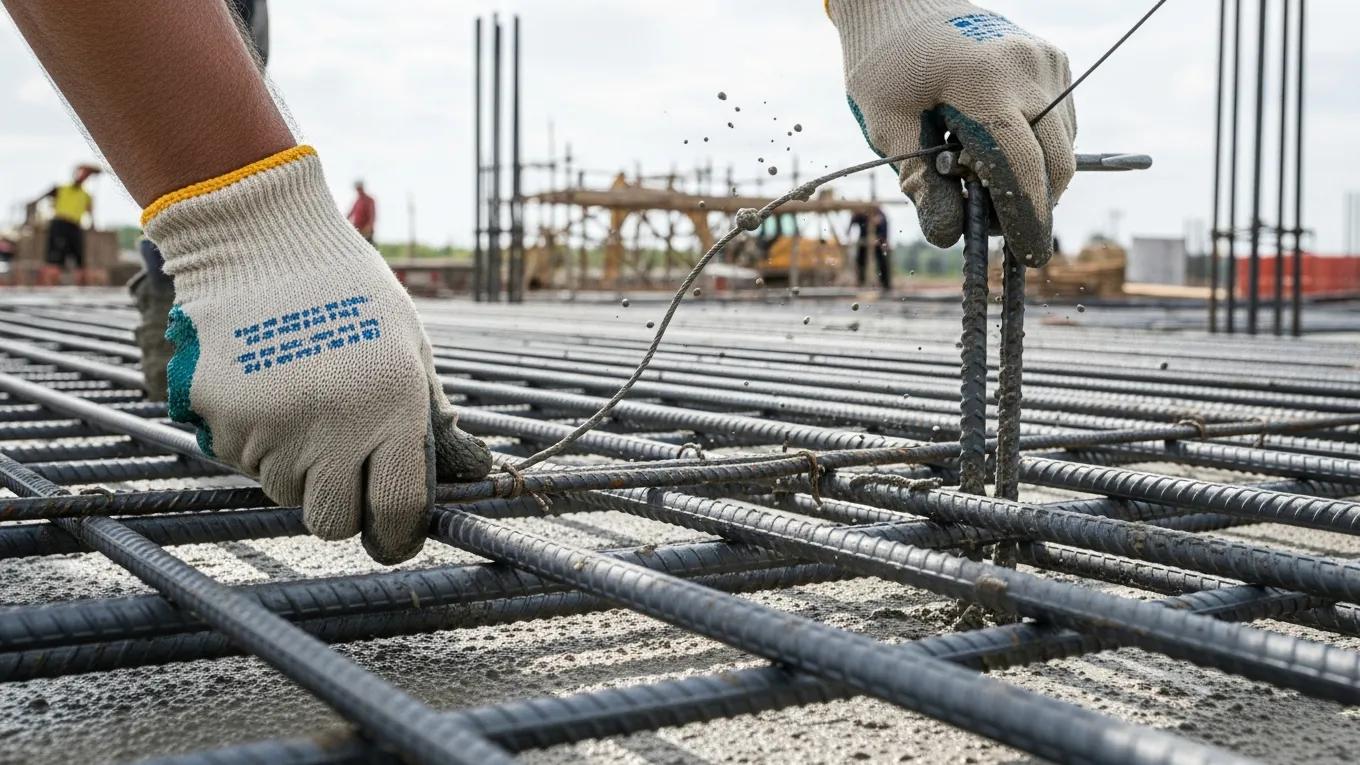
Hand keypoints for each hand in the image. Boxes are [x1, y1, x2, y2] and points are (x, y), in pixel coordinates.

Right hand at [145, 146, 490, 563]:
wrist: (258, 239)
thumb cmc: (348, 290)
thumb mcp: (409, 346)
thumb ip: (433, 418)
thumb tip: (471, 473)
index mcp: (392, 407)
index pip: (397, 512)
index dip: (397, 535)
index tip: (394, 533)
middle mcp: (333, 427)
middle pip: (333, 521)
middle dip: (343, 508)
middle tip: (344, 471)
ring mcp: (272, 427)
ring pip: (286, 492)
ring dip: (298, 469)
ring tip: (303, 404)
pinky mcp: (222, 419)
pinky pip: (243, 460)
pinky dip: (256, 443)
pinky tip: (267, 389)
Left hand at [829, 0, 1076, 265]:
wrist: (900, 1)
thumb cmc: (884, 63)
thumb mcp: (886, 125)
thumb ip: (919, 182)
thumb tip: (950, 235)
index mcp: (983, 81)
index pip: (1020, 166)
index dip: (1025, 219)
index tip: (1028, 257)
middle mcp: (1028, 67)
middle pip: (1055, 162)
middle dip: (1033, 206)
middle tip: (995, 229)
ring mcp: (1046, 60)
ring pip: (1063, 145)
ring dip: (1034, 177)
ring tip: (977, 177)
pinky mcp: (1053, 59)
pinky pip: (1060, 123)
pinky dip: (1037, 149)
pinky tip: (992, 149)